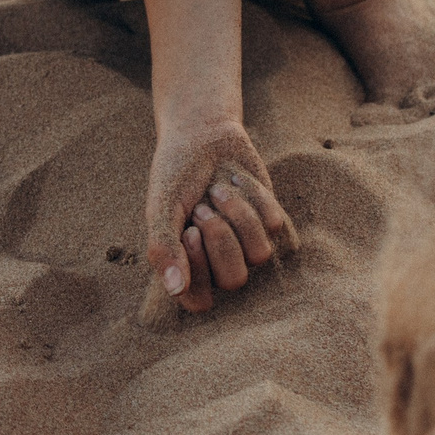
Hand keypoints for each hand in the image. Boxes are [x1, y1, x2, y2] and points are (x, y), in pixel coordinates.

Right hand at [141, 121, 297, 318]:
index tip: (189, 231)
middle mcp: (218, 262)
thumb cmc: (176, 175)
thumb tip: (174, 290)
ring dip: (237, 214)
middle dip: (220, 237)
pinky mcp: (268, 220)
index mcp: (188, 266)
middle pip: (235, 280)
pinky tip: (234, 179)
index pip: (200, 301)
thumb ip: (163, 247)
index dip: (198, 270)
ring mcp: (246, 243)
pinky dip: (251, 194)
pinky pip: (272, 222)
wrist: (202, 133)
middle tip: (203, 208)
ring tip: (217, 189)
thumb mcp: (161, 207)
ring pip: (259, 254)